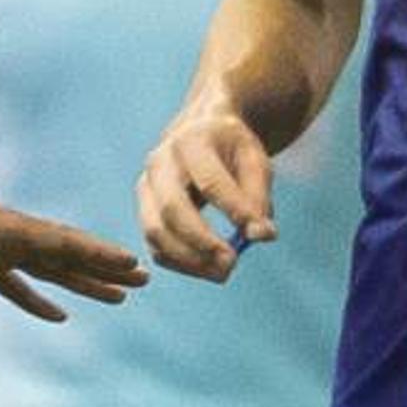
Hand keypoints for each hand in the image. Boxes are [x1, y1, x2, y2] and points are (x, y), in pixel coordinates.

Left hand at [0, 179, 147, 320]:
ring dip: (84, 282)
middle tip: (145, 279)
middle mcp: (10, 236)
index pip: (61, 242)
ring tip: (120, 296)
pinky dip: (39, 300)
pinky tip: (60, 317)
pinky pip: (19, 285)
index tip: (129, 262)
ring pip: (51, 269)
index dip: (95, 253)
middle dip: (105, 266)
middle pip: (67, 253)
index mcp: (7, 227)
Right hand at [139, 107, 274, 280]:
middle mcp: (160, 161)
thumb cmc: (232, 150)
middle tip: (232, 264)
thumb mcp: (254, 161)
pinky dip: (178, 263)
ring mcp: (146, 186)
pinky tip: (205, 268)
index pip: (211, 181)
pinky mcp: (143, 209)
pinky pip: (154, 244)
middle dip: (201, 242)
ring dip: (188, 260)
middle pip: (172, 208)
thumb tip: (262, 236)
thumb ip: (258, 197)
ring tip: (223, 273)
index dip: (233, 210)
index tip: (258, 235)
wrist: (200, 134)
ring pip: (156, 231)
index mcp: (192, 140)